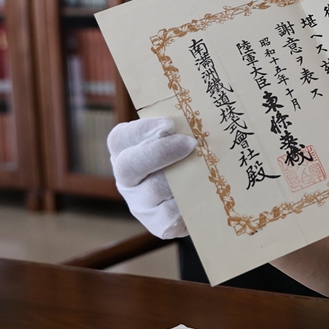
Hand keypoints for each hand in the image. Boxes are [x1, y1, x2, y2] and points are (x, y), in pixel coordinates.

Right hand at [107, 116, 196, 238]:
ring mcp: (140, 204)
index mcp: (126, 152)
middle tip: (191, 143)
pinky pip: (173, 214)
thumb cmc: (190, 158)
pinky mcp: (159, 225)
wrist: (203, 199)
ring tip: (207, 166)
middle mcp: (127, 178)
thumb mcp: (181, 138)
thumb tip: (200, 103)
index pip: (121, 138)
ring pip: (155, 190)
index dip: (143, 130)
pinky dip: (192, 201)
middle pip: (130, 165)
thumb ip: (182, 125)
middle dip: (160, 152)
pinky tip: (207, 192)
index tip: (169, 124)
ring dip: (183, 176)